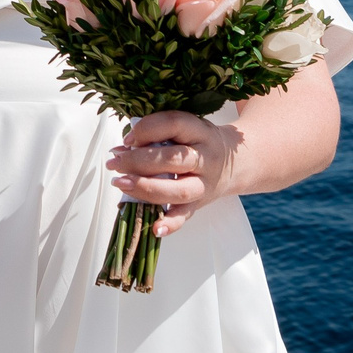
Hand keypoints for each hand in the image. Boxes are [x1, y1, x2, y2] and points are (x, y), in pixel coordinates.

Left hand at [106, 110, 242, 236]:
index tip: (127, 138)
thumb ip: (158, 133)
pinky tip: (154, 227)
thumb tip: (123, 148)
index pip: (174, 125)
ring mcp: (205, 183)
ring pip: (178, 189)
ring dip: (145, 188)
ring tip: (120, 183)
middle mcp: (206, 158)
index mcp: (201, 131)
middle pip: (174, 159)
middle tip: (115, 162)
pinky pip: (185, 216)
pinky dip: (170, 224)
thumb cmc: (200, 142)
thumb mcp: (186, 129)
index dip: (147, 130)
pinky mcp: (200, 204)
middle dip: (139, 161)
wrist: (237, 163)